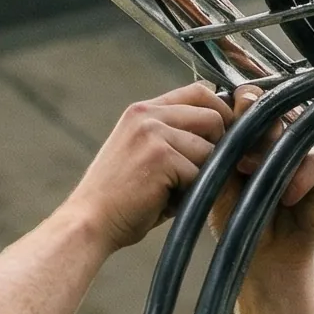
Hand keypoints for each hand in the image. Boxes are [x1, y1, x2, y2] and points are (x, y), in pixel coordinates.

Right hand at [60, 83, 230, 252]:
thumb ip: (174, 138)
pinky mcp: (161, 157)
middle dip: (218, 147)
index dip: (219, 113)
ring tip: (172, 192)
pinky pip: (199, 174)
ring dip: (200, 176)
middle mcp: (147, 115)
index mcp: (143, 111)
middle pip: (213, 116)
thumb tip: (223, 135)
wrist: (89, 222)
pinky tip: (163, 202)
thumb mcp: (143, 153)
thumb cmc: (119, 198)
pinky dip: (188, 194)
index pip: (199, 92)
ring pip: (210, 150)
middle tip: (199, 173)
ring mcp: (153, 134)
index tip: (221, 140)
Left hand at [209, 90, 313, 279]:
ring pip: (292, 129)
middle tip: (238, 129)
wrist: (262, 257)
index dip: (234, 107)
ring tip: (250, 169)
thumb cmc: (237, 222)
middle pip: (269, 109)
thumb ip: (218, 161)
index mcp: (243, 138)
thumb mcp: (218, 190)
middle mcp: (271, 140)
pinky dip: (300, 176)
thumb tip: (216, 134)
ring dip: (272, 146)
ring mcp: (296, 152)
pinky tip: (285, 195)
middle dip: (253, 116)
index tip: (222, 118)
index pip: (242, 106)